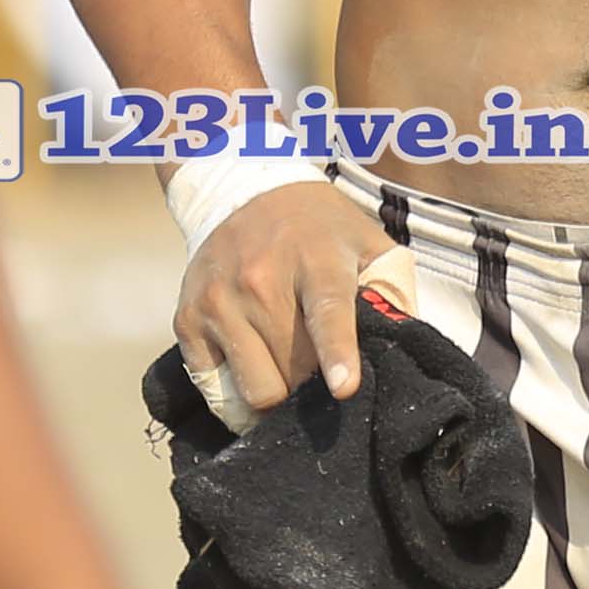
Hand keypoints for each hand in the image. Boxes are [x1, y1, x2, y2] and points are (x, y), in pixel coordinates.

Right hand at [174, 177, 416, 412]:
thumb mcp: (365, 242)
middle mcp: (259, 280)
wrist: (239, 192)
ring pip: (255, 388)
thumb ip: (390, 290)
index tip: (344, 388)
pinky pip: (216, 390)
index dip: (337, 354)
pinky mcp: (187, 320)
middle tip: (320, 380)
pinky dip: (239, 397)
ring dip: (279, 394)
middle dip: (313, 388)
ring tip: (289, 377)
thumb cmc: (317, 228)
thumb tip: (400, 343)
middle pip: (292, 369)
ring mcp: (218, 302)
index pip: (326, 312)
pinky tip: (255, 374)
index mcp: (315, 260)